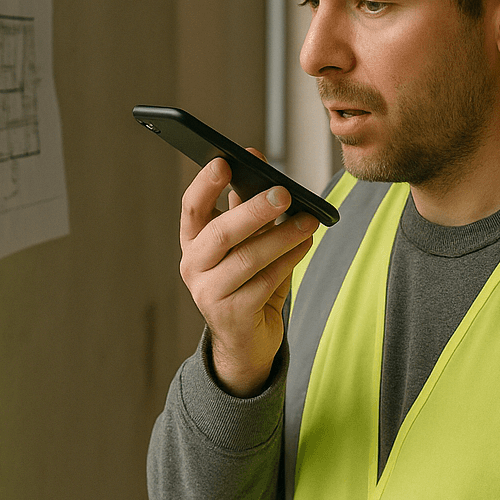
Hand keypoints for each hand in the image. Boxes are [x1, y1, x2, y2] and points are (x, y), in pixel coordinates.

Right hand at [178, 151, 319, 395]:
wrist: (246, 342)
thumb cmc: (247, 281)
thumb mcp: (245, 241)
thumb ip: (247, 204)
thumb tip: (255, 157)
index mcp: (193, 242)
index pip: (191, 208)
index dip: (205, 184)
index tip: (224, 161)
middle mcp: (193, 267)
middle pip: (220, 234)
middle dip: (253, 210)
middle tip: (284, 192)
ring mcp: (209, 294)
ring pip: (247, 258)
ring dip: (282, 235)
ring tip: (308, 219)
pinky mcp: (232, 315)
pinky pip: (265, 281)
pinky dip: (289, 259)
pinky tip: (305, 244)